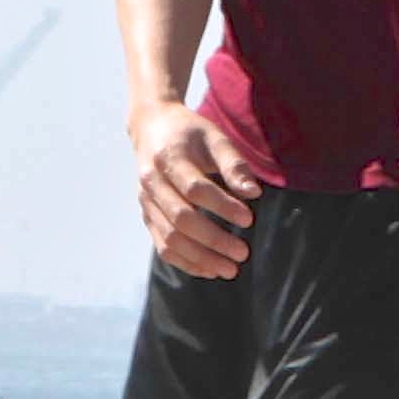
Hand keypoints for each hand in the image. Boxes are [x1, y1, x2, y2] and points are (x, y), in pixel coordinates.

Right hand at [131, 100, 259, 279]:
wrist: (151, 129)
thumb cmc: (190, 134)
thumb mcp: (215, 138)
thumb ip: (234, 165)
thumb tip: (253, 193)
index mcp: (168, 158)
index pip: (195, 190)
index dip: (223, 207)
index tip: (249, 220)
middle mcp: (151, 182)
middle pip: (181, 219)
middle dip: (213, 240)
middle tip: (243, 253)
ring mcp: (145, 202)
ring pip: (169, 238)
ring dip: (200, 258)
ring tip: (229, 270)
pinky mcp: (146, 215)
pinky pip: (162, 245)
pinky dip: (185, 261)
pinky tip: (209, 270)